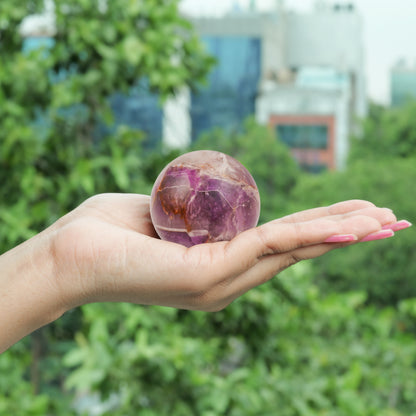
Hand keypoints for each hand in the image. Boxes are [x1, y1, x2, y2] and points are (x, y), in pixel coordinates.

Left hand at [50, 194, 399, 312]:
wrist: (67, 255)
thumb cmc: (109, 231)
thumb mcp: (163, 213)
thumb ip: (194, 212)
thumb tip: (212, 200)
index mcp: (219, 266)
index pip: (280, 244)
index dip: (320, 229)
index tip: (354, 216)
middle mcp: (226, 280)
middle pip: (296, 250)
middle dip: (345, 232)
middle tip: (391, 220)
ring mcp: (219, 282)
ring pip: (291, 249)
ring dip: (339, 232)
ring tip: (384, 220)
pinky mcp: (206, 278)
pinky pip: (267, 246)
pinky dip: (309, 234)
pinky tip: (345, 227)